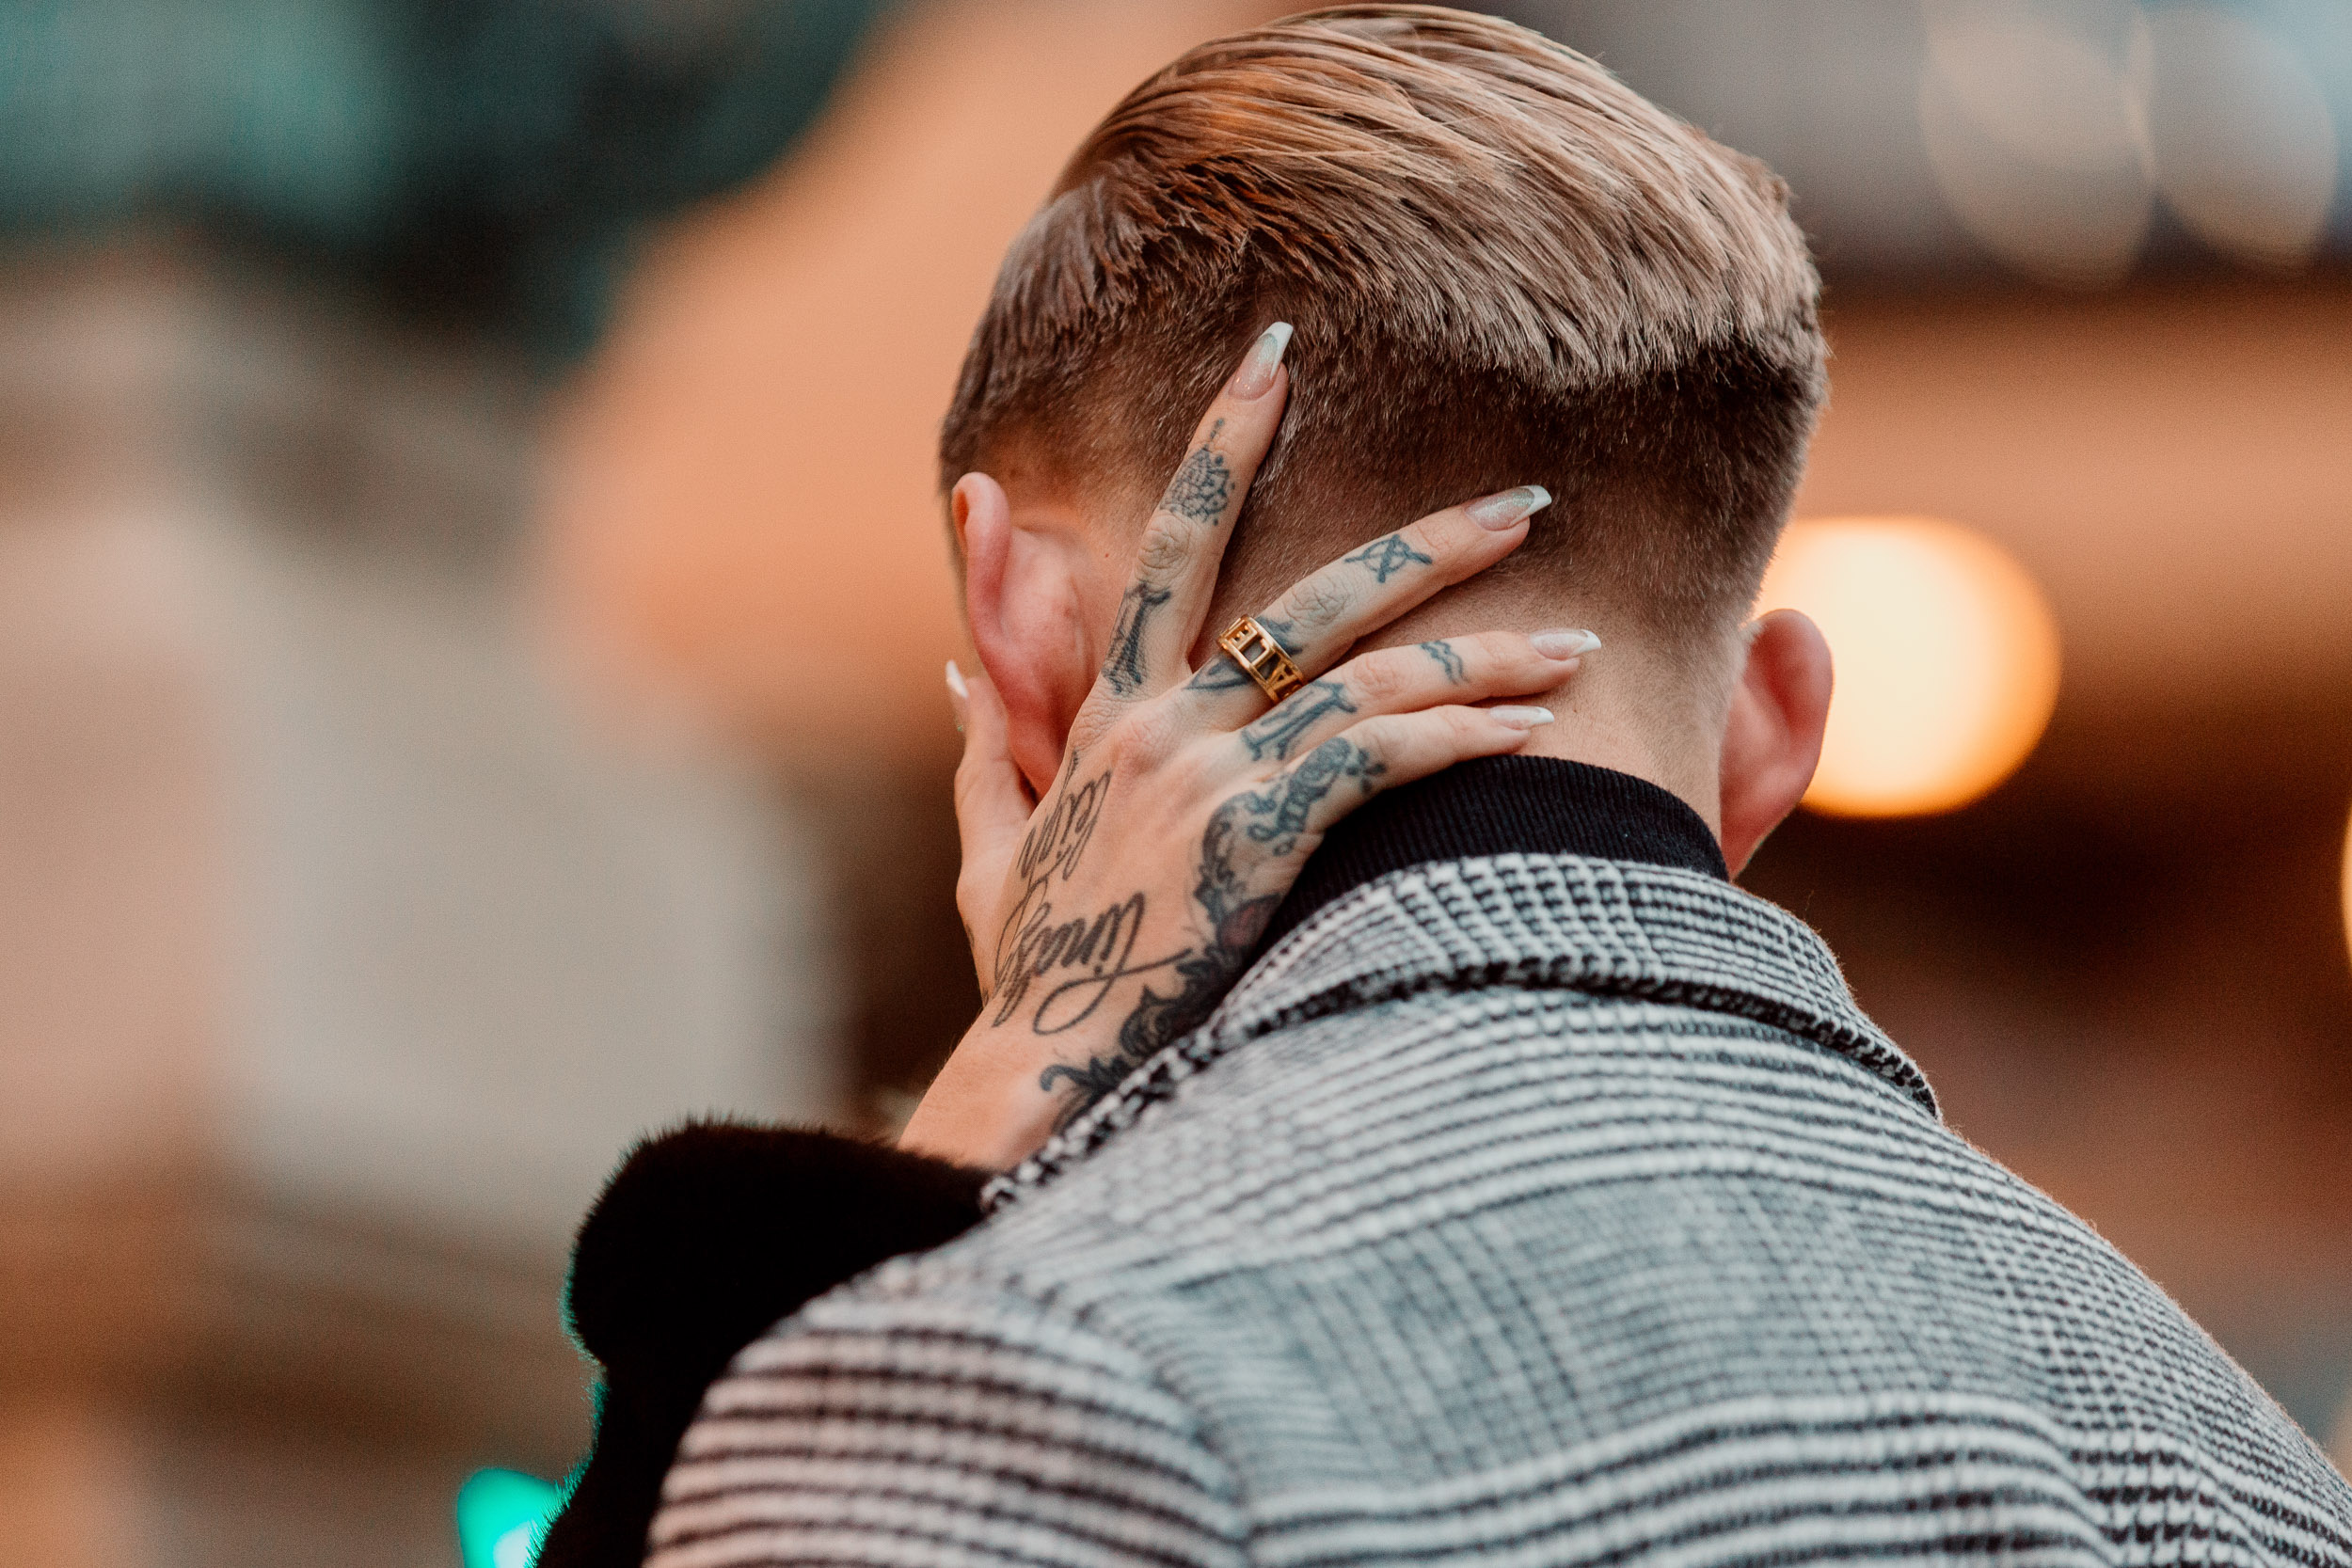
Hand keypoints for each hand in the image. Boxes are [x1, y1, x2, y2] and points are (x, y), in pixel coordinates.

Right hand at [900, 324, 1590, 1169]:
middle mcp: (1162, 723)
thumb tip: (957, 675)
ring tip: (1578, 647)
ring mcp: (1207, 775)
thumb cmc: (1031, 982)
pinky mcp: (1252, 839)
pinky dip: (1461, 741)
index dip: (1227, 443)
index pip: (1174, 545)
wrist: (1041, 1073)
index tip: (1279, 360)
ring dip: (1484, 656)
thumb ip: (982, 757)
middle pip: (1310, 596)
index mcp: (1111, 713)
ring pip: (1370, 680)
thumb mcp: (988, 855)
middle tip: (1526, 502)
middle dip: (1427, 542)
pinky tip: (1535, 734)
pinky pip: (1379, 763)